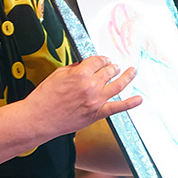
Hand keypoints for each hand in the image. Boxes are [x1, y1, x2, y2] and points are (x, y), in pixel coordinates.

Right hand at [26, 55, 141, 135]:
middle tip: (113, 66)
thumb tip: (85, 65)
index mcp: (80, 74)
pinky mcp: (97, 114)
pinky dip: (130, 103)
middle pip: (108, 71)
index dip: (102, 59)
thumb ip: (75, 68)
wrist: (39, 118)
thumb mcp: (58, 74)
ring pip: (118, 85)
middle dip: (112, 67)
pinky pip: (118, 107)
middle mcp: (91, 86)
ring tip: (131, 72)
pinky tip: (139, 99)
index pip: (98, 61)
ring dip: (126, 76)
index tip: (103, 59)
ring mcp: (96, 101)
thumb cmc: (44, 97)